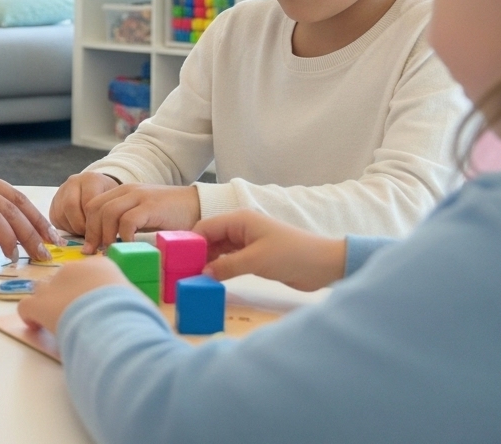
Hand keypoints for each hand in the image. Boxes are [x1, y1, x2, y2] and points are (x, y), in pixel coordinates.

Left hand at [17, 257, 130, 333]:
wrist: (114, 323)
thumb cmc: (132, 314)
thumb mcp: (138, 302)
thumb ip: (130, 301)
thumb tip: (138, 313)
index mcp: (100, 265)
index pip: (86, 271)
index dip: (86, 288)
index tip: (92, 304)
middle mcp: (74, 270)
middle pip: (63, 279)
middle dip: (66, 295)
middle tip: (76, 316)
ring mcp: (54, 285)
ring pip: (42, 290)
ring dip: (47, 303)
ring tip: (56, 322)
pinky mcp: (39, 304)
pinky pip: (26, 307)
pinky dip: (30, 317)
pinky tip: (36, 326)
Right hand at [49, 172, 119, 235]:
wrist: (98, 189)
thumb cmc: (108, 198)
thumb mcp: (113, 201)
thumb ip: (109, 214)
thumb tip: (104, 235)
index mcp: (91, 179)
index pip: (88, 202)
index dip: (93, 221)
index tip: (100, 232)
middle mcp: (73, 182)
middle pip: (70, 206)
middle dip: (80, 225)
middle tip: (90, 235)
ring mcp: (61, 191)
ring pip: (61, 214)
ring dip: (72, 228)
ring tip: (84, 232)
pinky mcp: (54, 202)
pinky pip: (55, 218)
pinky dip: (65, 228)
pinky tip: (76, 229)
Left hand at [80, 184, 200, 252]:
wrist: (199, 205)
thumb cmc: (171, 216)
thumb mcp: (142, 217)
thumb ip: (124, 224)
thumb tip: (103, 246)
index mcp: (122, 192)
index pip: (93, 205)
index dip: (87, 226)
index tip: (88, 246)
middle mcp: (127, 191)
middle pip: (95, 208)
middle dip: (91, 232)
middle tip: (93, 252)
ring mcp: (139, 196)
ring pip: (107, 213)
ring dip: (104, 235)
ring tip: (108, 251)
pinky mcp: (151, 206)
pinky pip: (128, 221)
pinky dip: (123, 236)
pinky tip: (128, 246)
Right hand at [193, 210, 345, 291]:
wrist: (324, 265)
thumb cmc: (291, 255)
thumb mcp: (256, 261)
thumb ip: (226, 267)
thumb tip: (201, 274)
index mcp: (240, 220)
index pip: (205, 228)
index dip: (189, 243)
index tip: (176, 260)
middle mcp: (240, 228)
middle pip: (209, 238)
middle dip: (196, 254)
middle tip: (180, 273)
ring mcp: (247, 242)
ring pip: (218, 251)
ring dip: (207, 263)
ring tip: (191, 278)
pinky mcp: (253, 256)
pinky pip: (229, 260)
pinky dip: (219, 269)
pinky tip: (210, 280)